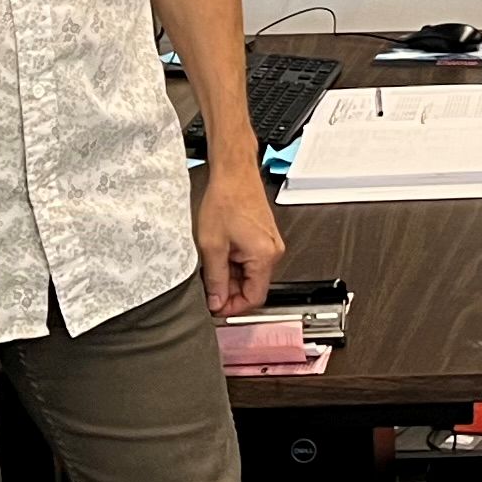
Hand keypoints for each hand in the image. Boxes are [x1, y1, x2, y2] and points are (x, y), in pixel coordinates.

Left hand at [198, 160, 283, 315]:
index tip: (216, 307)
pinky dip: (234, 263)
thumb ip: (215, 279)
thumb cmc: (226, 200)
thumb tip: (216, 301)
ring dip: (230, 276)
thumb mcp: (212, 246)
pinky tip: (219, 253)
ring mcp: (270, 244)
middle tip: (208, 287)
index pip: (255, 298)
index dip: (233, 307)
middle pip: (253, 286)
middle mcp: (273, 252)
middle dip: (229, 291)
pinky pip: (251, 260)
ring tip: (211, 265)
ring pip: (250, 274)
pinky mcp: (264, 238)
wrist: (234, 173)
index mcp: (264, 256)